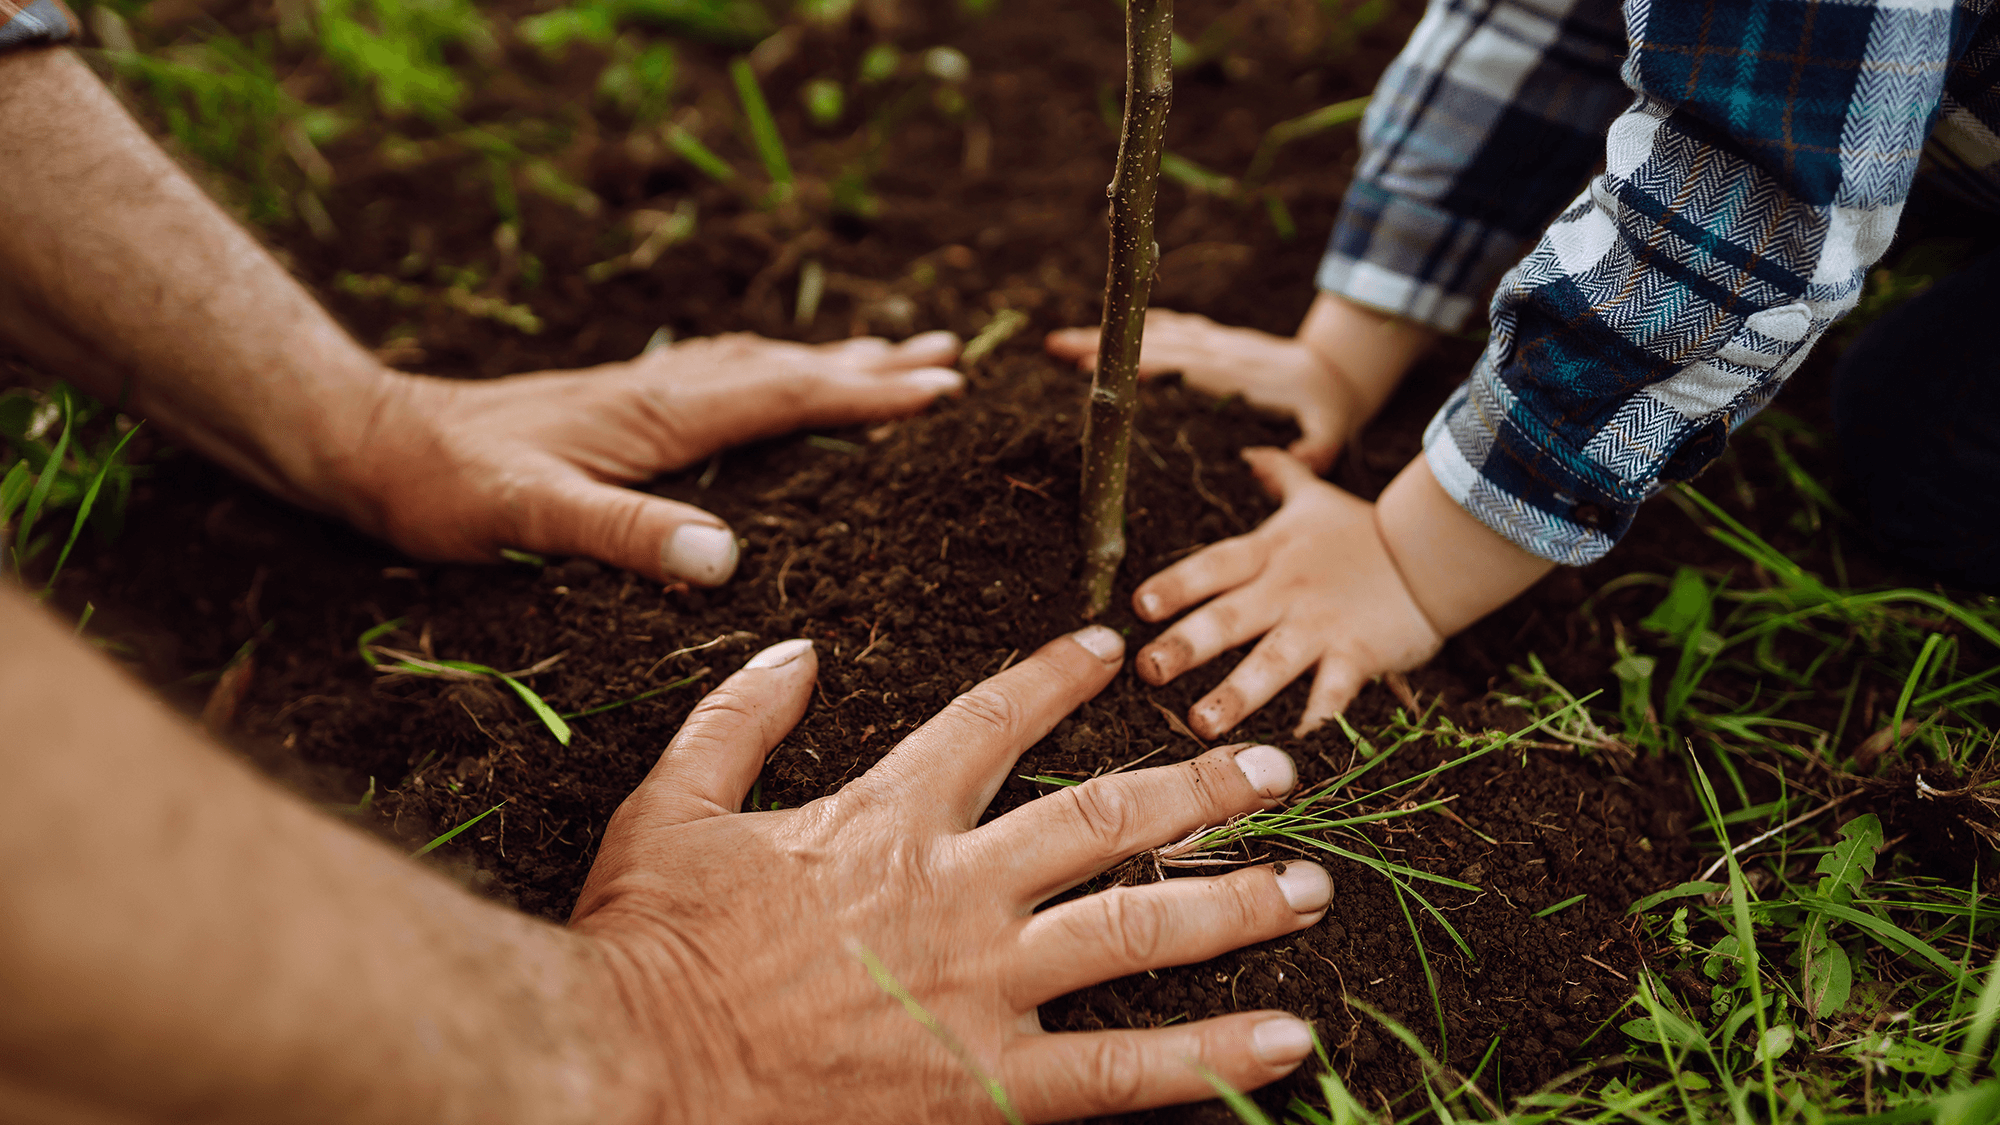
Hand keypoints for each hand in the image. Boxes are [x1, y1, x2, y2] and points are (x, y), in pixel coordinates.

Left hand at [339, 332, 964, 585]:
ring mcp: (638, 396)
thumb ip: (627, 534)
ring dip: (827, 361)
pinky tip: (767, 379)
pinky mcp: (615, 409)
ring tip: (886, 354)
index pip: (788, 396)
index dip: (867, 395)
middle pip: (788, 367)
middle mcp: (660, 393)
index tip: (943, 389)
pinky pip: (721, 377)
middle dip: (872, 365)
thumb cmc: (443, 489)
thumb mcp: (532, 518)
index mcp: (661, 417)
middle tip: (951, 355)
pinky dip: (770, 371)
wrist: (366, 444)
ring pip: (757, 366)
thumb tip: (727, 558)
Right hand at [570, 627, 1335, 1122]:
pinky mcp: (989, 1082)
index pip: (992, 722)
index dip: (1057, 679)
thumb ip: (740, 719)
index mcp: (884, 816)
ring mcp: (983, 987)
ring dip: (1234, 901)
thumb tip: (796, 651)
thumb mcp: (670, 804)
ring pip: (1137, 928)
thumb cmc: (648, 940)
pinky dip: (1210, 1053)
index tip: (1111, 649)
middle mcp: (956, 888)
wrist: (630, 1064)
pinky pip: (1124, 1070)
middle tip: (1273, 769)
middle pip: (1103, 818)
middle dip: (1196, 785)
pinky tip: (1283, 1038)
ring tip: (1310, 885)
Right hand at [1046, 310, 1358, 470]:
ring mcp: (1214, 340)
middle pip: (1153, 341)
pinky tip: (1097, 333)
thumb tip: (1269, 467)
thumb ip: (1309, 453)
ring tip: (1058, 342)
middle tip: (1055, 348)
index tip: (1095, 365)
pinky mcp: (1210, 338)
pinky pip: (1167, 325)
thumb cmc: (1328, 412)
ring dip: (1106, 333)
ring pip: (1153, 330)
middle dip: (1104, 344)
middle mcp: (1219, 350)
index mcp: (1236, 373)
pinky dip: (1130, 327)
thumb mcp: (1329, 437)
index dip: (1137, 363)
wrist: (1339, 371)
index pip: (1178, 364)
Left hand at [1133, 447, 1443, 739]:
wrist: (1433, 554)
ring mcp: (1322, 625)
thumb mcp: (1313, 498)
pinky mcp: (1358, 653)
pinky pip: (1333, 690)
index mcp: (1269, 554)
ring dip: (1236, 694)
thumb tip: (1250, 450)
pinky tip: (1290, 745)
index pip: (1213, 566)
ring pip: (1272, 662)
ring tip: (1200, 724)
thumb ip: (1279, 475)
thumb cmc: (1361, 531)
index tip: (1138, 607)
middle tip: (1147, 669)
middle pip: (1230, 617)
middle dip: (1187, 644)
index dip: (1176, 584)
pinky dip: (1317, 717)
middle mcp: (1287, 590)